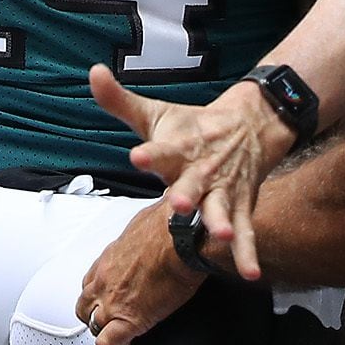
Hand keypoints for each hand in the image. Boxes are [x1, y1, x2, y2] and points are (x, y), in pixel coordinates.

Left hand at [74, 201, 205, 344]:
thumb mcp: (149, 220)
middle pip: (86, 305)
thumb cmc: (172, 224)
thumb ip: (145, 230)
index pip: (92, 280)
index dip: (98, 294)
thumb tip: (157, 223)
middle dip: (95, 315)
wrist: (182, 237)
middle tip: (108, 321)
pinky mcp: (129, 319)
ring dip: (103, 334)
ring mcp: (113, 301)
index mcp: (111, 256)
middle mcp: (105, 279)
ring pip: (94, 327)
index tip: (107, 299)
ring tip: (116, 343)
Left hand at [91, 65, 284, 279]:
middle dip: (186, 193)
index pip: (161, 150)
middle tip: (178, 203)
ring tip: (221, 235)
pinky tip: (251, 273)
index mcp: (178, 147)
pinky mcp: (240, 206)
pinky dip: (248, 253)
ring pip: (221, 208)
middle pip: (192, 182)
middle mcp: (201, 170)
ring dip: (221, 221)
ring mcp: (222, 190)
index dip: (149, 154)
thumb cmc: (192, 126)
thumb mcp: (155, 113)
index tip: (137, 157)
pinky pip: (245, 232)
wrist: (250, 125)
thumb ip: (119, 101)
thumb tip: (93, 72)